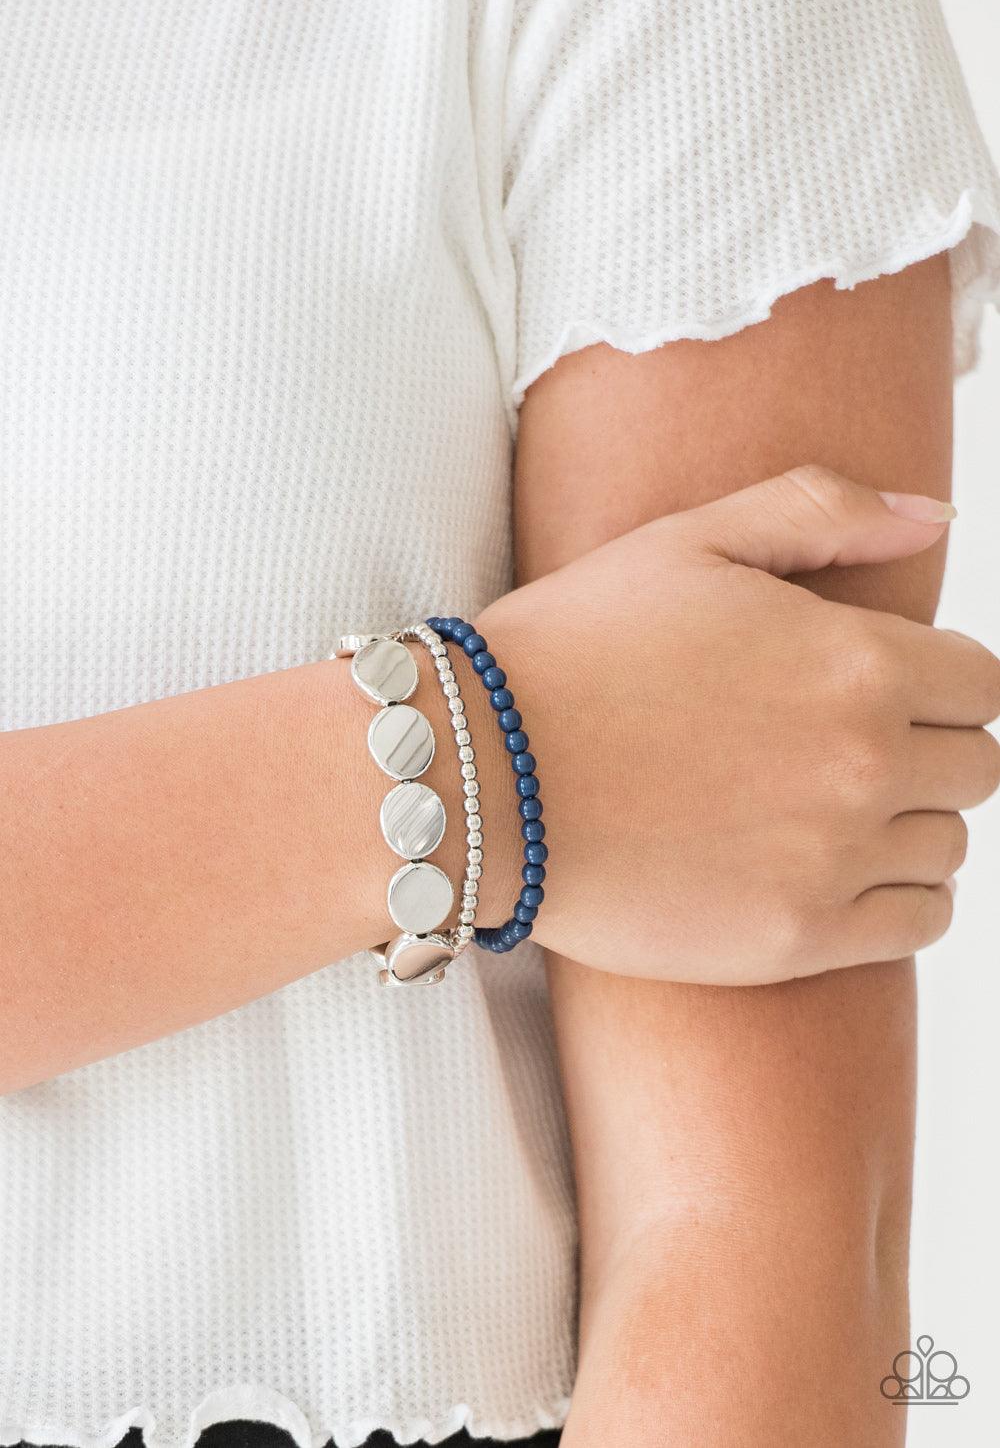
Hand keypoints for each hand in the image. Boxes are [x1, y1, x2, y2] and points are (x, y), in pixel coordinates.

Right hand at [479, 466, 999, 981]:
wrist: (476, 776)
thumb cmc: (571, 648)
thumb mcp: (688, 540)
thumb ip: (822, 512)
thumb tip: (933, 519)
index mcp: (856, 660)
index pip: (985, 683)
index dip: (942, 680)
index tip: (887, 687)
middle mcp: (864, 763)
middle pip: (976, 768)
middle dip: (928, 749)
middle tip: (845, 745)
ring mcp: (833, 859)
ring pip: (951, 848)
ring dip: (911, 825)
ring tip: (828, 809)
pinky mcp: (795, 940)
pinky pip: (920, 924)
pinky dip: (898, 898)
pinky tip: (832, 870)